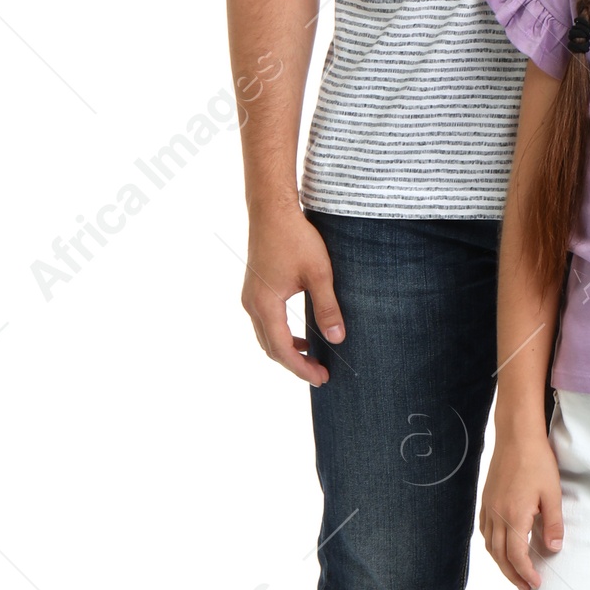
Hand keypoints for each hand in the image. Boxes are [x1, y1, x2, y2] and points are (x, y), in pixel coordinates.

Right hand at [241, 205, 343, 383]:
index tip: (321, 378)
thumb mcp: (319, 273)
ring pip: (266, 337)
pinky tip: (301, 336)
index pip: (282, 349)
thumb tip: (338, 339)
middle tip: (320, 374)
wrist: (272, 211)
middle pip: (270, 348)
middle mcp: (252, 305)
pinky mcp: (254, 290)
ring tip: (312, 358)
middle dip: (295, 365)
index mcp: (265, 304)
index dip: (301, 368)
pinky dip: (281, 335)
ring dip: (287, 351)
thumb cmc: (296, 238)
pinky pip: (265, 323)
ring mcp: (250, 297)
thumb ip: (328, 308)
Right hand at [480, 429, 564, 589]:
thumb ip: (553, 523)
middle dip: (513, 575)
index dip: (526, 573)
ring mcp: (488, 508)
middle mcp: (496, 515)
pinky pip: (484, 531)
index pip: (516, 556)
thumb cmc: (537, 462)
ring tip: (515, 573)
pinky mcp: (486, 500)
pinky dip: (492, 546)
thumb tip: (553, 549)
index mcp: (513, 516)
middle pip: (500, 557)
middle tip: (526, 587)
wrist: (516, 436)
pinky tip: (501, 547)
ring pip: (489, 546)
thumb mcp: (552, 493)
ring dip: (501, 563)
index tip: (536, 584)